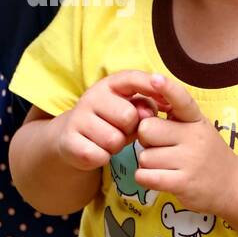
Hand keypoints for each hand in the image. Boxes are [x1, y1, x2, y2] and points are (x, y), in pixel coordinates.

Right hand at [53, 70, 170, 171]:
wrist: (71, 138)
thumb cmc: (110, 122)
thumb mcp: (130, 111)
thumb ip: (145, 107)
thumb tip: (150, 114)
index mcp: (109, 84)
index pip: (132, 78)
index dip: (151, 86)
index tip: (167, 101)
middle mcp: (91, 97)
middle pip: (127, 116)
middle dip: (130, 129)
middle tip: (122, 131)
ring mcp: (78, 118)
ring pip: (113, 139)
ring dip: (116, 146)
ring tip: (109, 142)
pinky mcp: (69, 141)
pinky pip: (100, 155)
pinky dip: (103, 158)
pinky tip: (97, 151)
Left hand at [133, 72, 237, 215]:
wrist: (233, 185)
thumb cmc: (206, 154)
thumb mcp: (196, 129)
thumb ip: (173, 119)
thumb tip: (141, 112)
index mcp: (196, 120)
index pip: (181, 100)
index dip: (167, 89)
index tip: (155, 78)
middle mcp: (194, 137)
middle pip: (147, 129)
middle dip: (145, 140)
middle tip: (159, 147)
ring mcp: (190, 161)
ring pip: (144, 156)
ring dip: (147, 164)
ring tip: (165, 166)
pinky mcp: (183, 183)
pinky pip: (146, 176)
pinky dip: (144, 178)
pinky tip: (155, 177)